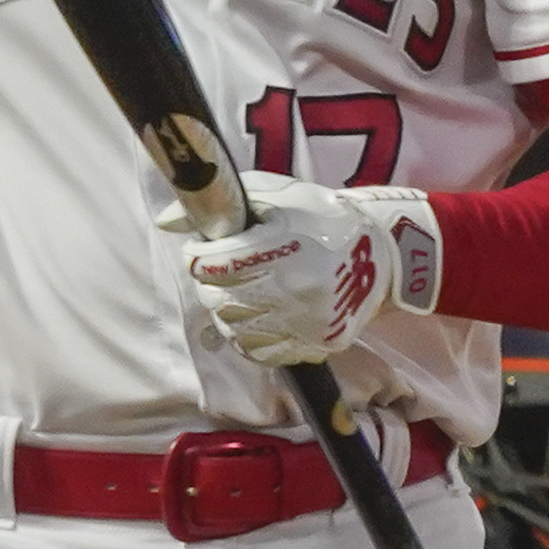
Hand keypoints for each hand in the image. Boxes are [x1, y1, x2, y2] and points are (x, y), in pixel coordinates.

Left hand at [184, 180, 439, 365]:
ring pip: (233, 328)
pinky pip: (260, 353)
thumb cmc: (321, 217)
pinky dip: (249, 336)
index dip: (197, 255)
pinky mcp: (317, 344)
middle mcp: (293, 289)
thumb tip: (168, 221)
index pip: (211, 264)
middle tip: (221, 271)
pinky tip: (257, 316)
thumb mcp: (275, 195)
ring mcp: (306, 321)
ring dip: (226, 310)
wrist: (380, 252)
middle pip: (217, 298)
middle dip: (209, 283)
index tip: (201, 249)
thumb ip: (224, 203)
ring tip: (242, 292)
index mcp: (283, 247)